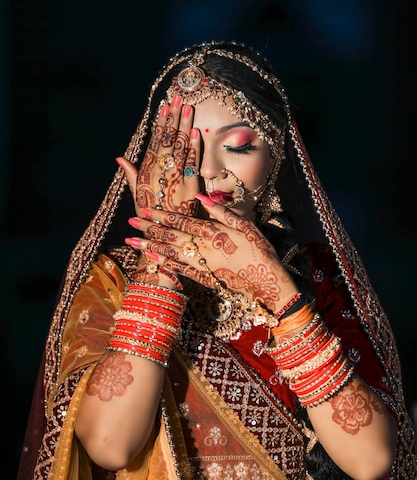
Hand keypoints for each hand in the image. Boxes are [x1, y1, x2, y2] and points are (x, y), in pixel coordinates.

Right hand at [117, 97, 200, 216]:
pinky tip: (196, 132)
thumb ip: (131, 175)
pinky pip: (191, 164)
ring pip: (180, 148)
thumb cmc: (150, 216)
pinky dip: (193, 148)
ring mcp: (174, 180)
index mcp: (145, 173)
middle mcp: (158, 174)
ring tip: (188, 108)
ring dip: (184, 126)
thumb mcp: (137, 195)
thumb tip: (119, 157)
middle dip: (173, 118)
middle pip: (167, 140)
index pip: (154, 142)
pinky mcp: (188, 187)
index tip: (164, 106)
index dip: (160, 123)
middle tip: (179, 98)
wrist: (163, 237)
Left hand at [126, 198, 298, 314]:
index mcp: (212, 233)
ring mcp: (202, 265)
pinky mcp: (205, 278)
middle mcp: (203, 248)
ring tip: (131, 242)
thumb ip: (222, 212)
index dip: (161, 215)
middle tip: (131, 221)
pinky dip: (165, 264)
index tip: (144, 209)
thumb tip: (200, 197)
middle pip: (170, 236)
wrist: (268, 282)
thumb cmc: (260, 251)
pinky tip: (153, 259)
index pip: (181, 221)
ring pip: (170, 253)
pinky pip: (180, 270)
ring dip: (150, 246)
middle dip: (149, 228)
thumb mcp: (245, 226)